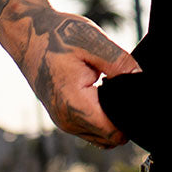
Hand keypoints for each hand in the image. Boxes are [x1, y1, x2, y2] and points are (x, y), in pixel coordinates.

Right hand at [29, 9, 141, 148]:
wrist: (28, 34)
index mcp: (74, 103)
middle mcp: (66, 119)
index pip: (113, 132)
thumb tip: (142, 80)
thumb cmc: (59, 35)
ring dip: (111, 119)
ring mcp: (62, 121)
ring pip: (100, 136)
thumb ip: (120, 63)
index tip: (137, 97)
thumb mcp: (94, 41)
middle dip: (123, 119)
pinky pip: (90, 129)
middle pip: (109, 138)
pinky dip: (100, 117)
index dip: (131, 119)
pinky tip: (103, 93)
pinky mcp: (62, 117)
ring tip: (112, 89)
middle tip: (126, 89)